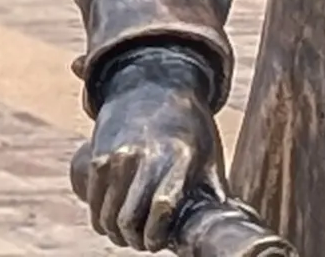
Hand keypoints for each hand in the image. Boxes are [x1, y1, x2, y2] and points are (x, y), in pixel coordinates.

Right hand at [72, 47, 218, 246]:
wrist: (154, 84)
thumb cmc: (190, 127)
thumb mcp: (208, 155)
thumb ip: (215, 192)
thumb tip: (230, 226)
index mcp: (179, 158)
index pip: (162, 206)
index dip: (156, 233)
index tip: (158, 244)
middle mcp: (146, 156)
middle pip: (130, 215)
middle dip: (134, 239)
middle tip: (141, 243)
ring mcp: (119, 154)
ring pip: (109, 211)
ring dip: (115, 232)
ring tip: (125, 236)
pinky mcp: (100, 153)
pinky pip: (94, 197)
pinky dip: (98, 218)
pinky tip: (106, 225)